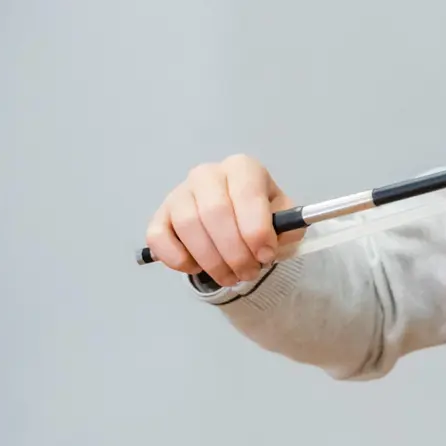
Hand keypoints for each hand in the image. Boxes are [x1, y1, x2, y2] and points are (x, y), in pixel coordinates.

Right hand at [145, 154, 301, 288]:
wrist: (233, 223)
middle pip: (215, 212)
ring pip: (188, 226)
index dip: (256, 229)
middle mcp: (207, 174)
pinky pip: (159, 237)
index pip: (246, 193)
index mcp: (242, 168)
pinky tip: (197, 267)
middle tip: (248, 273)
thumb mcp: (283, 220)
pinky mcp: (160, 216)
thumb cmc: (258, 219)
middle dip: (235, 252)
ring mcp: (179, 193)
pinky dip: (178, 259)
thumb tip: (274, 241)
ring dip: (212, 261)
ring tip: (230, 277)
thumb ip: (286, 228)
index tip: (265, 256)